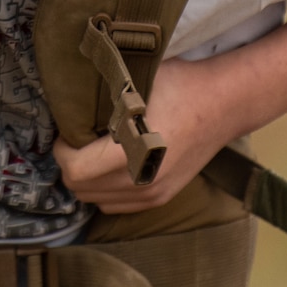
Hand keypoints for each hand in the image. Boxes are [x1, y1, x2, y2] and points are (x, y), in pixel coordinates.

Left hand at [53, 56, 237, 212]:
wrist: (224, 103)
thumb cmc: (179, 85)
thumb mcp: (135, 82)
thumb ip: (101, 96)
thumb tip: (65, 97)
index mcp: (136, 153)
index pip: (76, 170)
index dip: (62, 150)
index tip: (67, 131)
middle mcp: (144, 182)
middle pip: (82, 190)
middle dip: (71, 164)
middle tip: (76, 138)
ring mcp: (155, 194)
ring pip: (97, 201)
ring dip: (87, 179)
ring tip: (93, 150)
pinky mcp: (162, 197)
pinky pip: (117, 204)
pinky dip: (105, 189)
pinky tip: (111, 163)